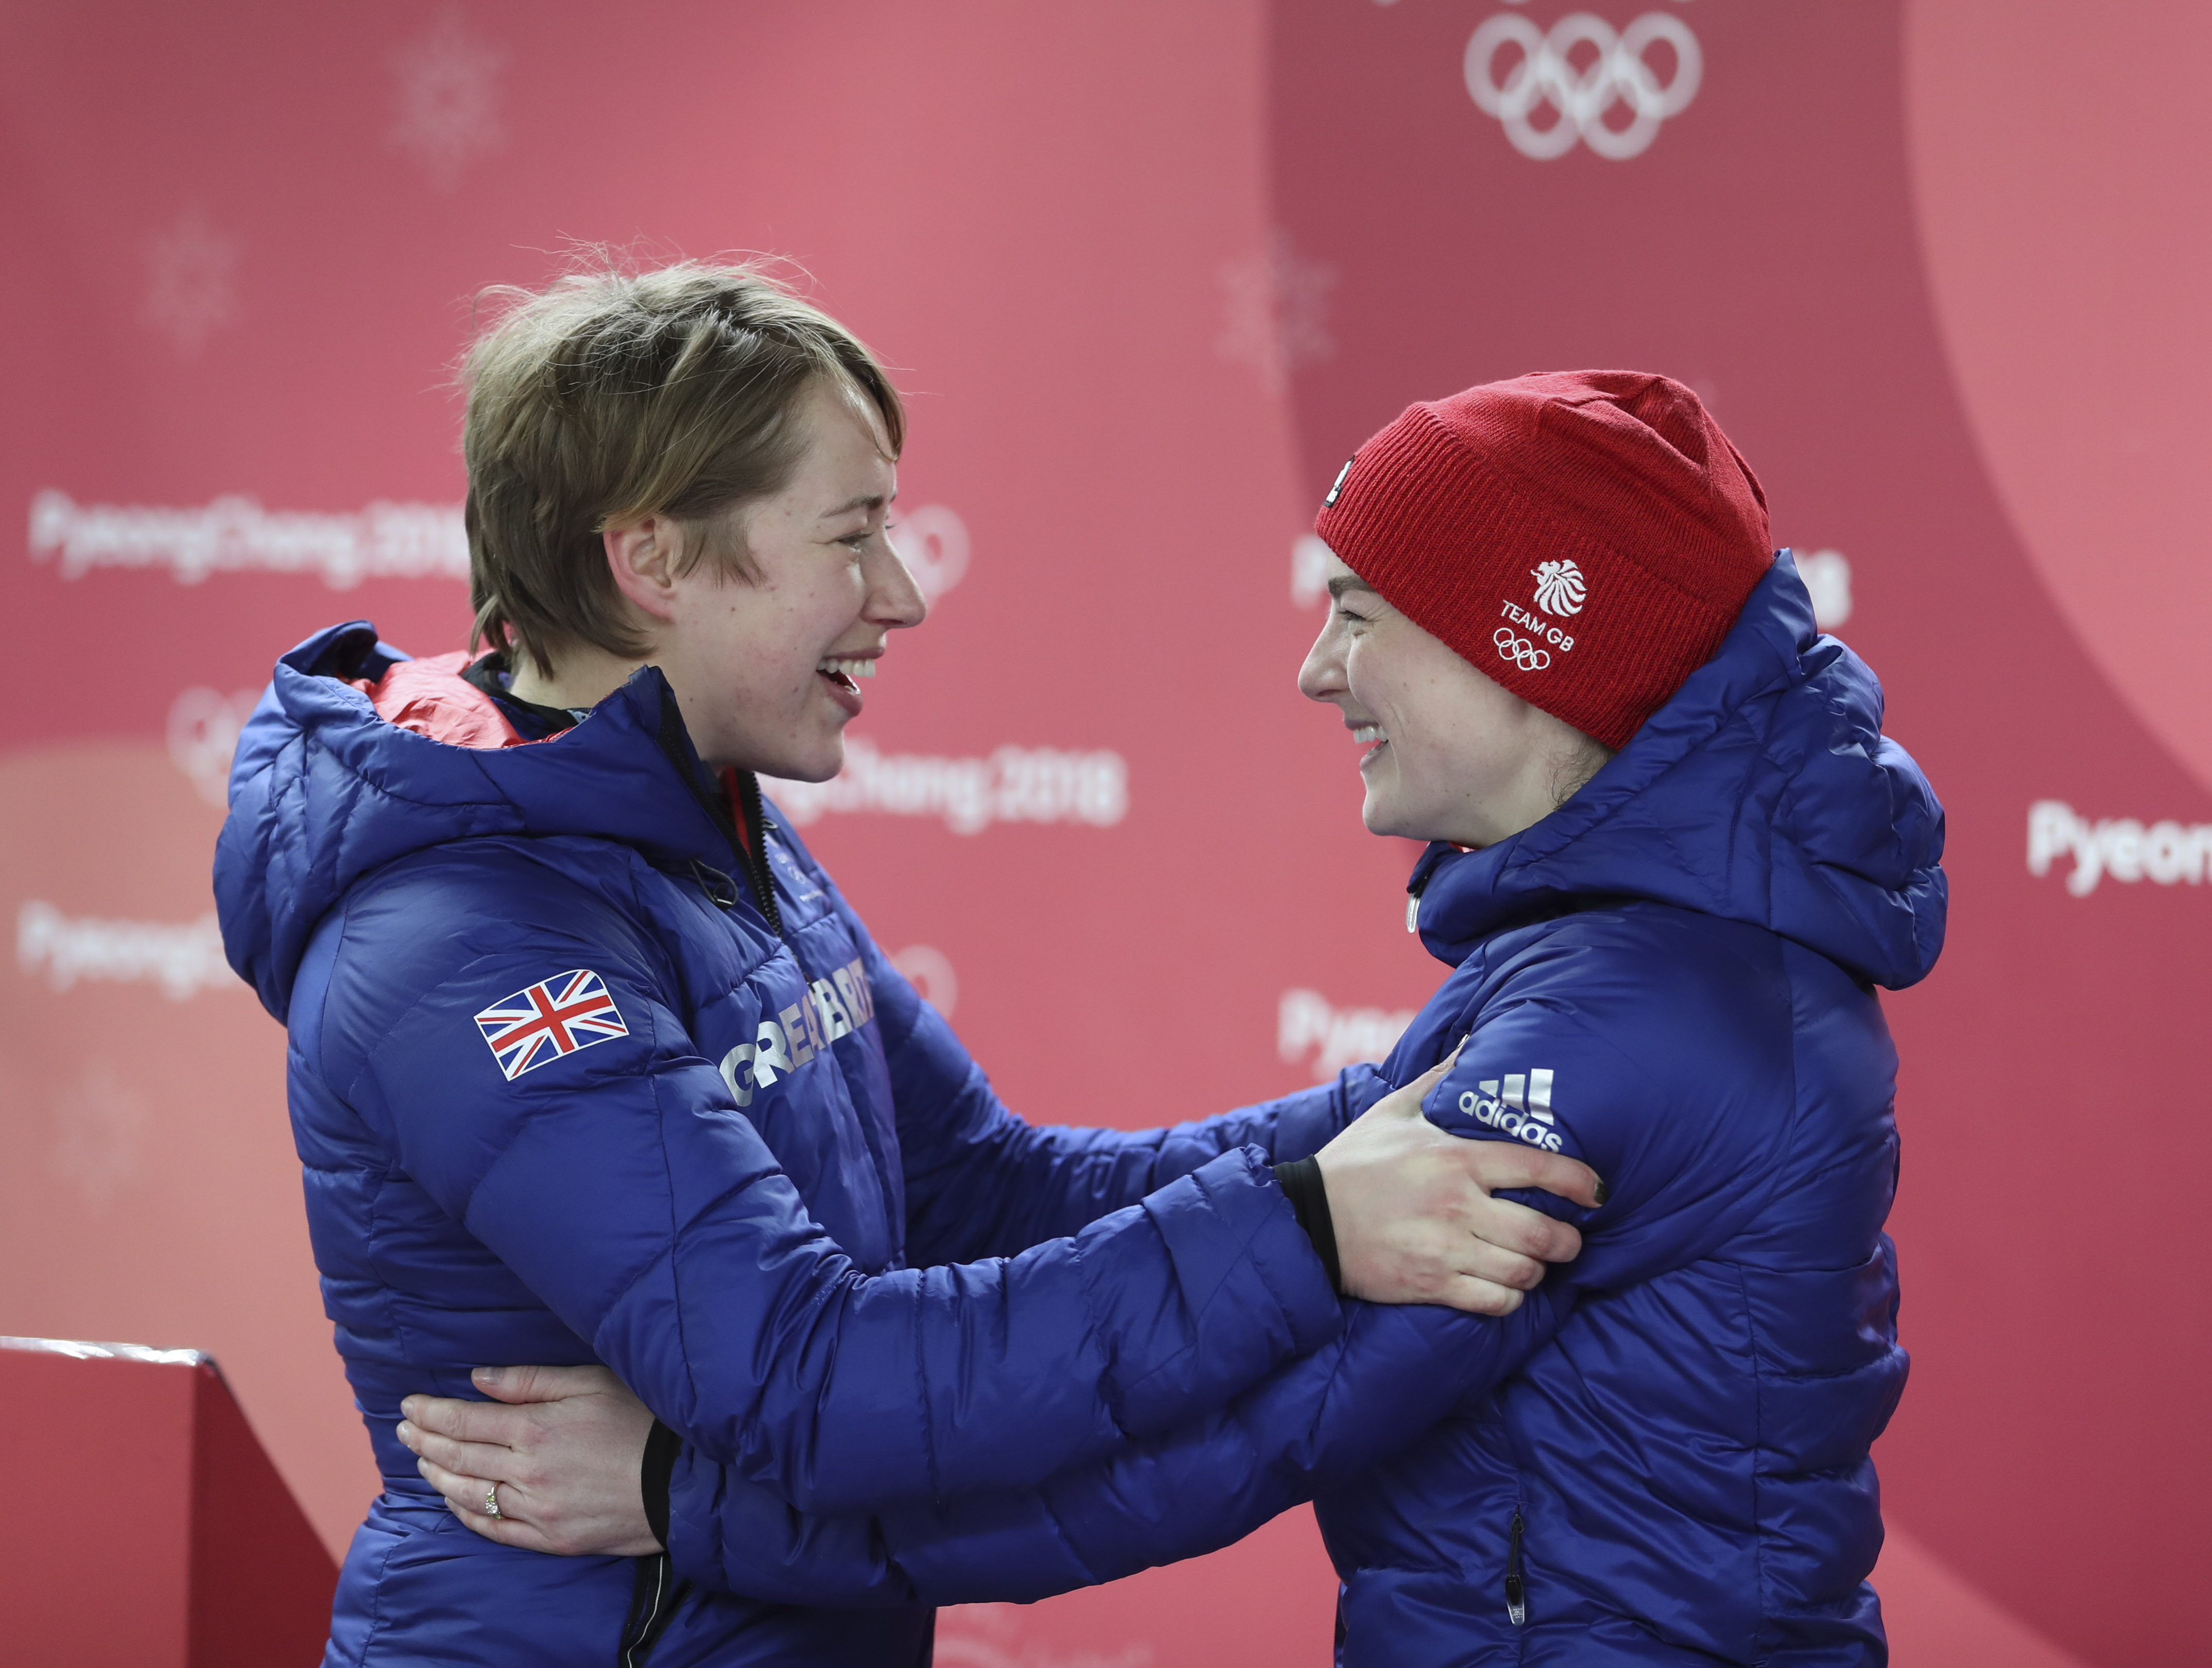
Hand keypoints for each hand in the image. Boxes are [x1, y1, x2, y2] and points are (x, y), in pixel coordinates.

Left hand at [395, 1364, 659, 1555]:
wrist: (680, 1482)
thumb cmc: (641, 1422)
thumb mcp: (592, 1382)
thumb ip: (530, 1380)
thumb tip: (478, 1378)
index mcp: (536, 1428)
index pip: (465, 1420)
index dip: (431, 1412)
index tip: (408, 1404)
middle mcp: (527, 1472)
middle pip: (459, 1455)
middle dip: (425, 1439)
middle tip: (403, 1429)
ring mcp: (536, 1510)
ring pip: (468, 1494)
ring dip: (438, 1474)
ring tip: (421, 1460)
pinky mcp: (548, 1538)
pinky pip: (494, 1528)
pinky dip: (465, 1513)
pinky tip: (453, 1500)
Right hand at [1315, 1050, 1603, 1313]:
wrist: (1307, 1220)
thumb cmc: (1353, 1163)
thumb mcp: (1394, 1111)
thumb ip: (1440, 1079)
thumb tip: (1473, 1041)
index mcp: (1455, 1158)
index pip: (1539, 1168)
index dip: (1581, 1182)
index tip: (1598, 1192)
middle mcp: (1457, 1204)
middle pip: (1543, 1233)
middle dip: (1569, 1241)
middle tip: (1569, 1239)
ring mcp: (1445, 1249)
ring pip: (1524, 1272)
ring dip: (1539, 1271)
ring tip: (1536, 1263)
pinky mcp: (1431, 1284)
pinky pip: (1495, 1303)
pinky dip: (1509, 1299)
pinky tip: (1505, 1287)